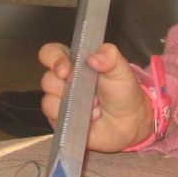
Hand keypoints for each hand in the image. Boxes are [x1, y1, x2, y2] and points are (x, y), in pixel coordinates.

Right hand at [38, 42, 154, 152]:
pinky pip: (53, 118)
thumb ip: (110, 56)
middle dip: (67, 87)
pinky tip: (88, 117)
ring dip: (73, 104)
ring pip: (48, 100)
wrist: (129, 123)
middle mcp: (64, 80)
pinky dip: (72, 118)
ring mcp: (61, 101)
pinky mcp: (61, 120)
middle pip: (47, 78)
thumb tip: (93, 56)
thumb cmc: (123, 93)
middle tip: (89, 91)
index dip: (54, 60)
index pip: (51, 53)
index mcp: (75, 62)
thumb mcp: (121, 69)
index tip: (66, 71)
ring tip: (93, 106)